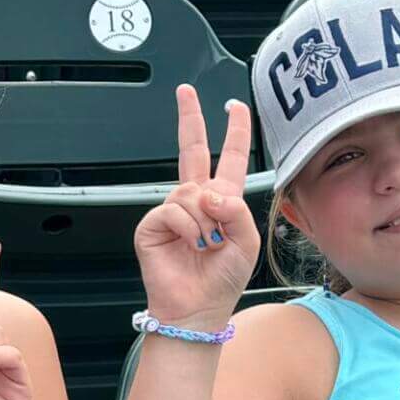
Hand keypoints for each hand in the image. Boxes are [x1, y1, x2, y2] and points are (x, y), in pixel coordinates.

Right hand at [133, 86, 257, 330]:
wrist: (196, 309)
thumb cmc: (223, 280)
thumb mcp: (247, 242)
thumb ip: (237, 210)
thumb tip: (208, 193)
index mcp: (221, 202)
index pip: (228, 159)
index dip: (233, 132)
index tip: (233, 107)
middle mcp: (194, 201)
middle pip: (191, 150)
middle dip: (190, 118)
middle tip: (184, 91)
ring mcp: (172, 211)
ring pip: (190, 192)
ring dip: (205, 221)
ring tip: (206, 246)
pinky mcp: (152, 224)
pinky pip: (174, 210)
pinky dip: (188, 229)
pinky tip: (190, 247)